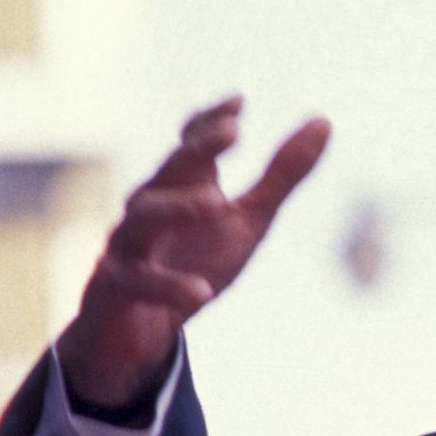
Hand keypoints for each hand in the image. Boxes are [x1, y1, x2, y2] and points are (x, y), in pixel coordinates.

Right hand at [57, 95, 330, 405]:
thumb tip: (324, 119)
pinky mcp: (111, 289)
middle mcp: (148, 210)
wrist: (140, 333)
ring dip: (178, 208)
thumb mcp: (249, 219)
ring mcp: (125, 247)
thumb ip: (283, 174)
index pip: (191, 146)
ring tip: (217, 204)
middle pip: (166, 172)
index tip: (239, 102)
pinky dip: (167, 286)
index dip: (210, 123)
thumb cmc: (195, 263)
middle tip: (232, 133)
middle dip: (196, 150)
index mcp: (181, 188)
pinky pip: (134, 282)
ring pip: (141, 219)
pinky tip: (200, 292)